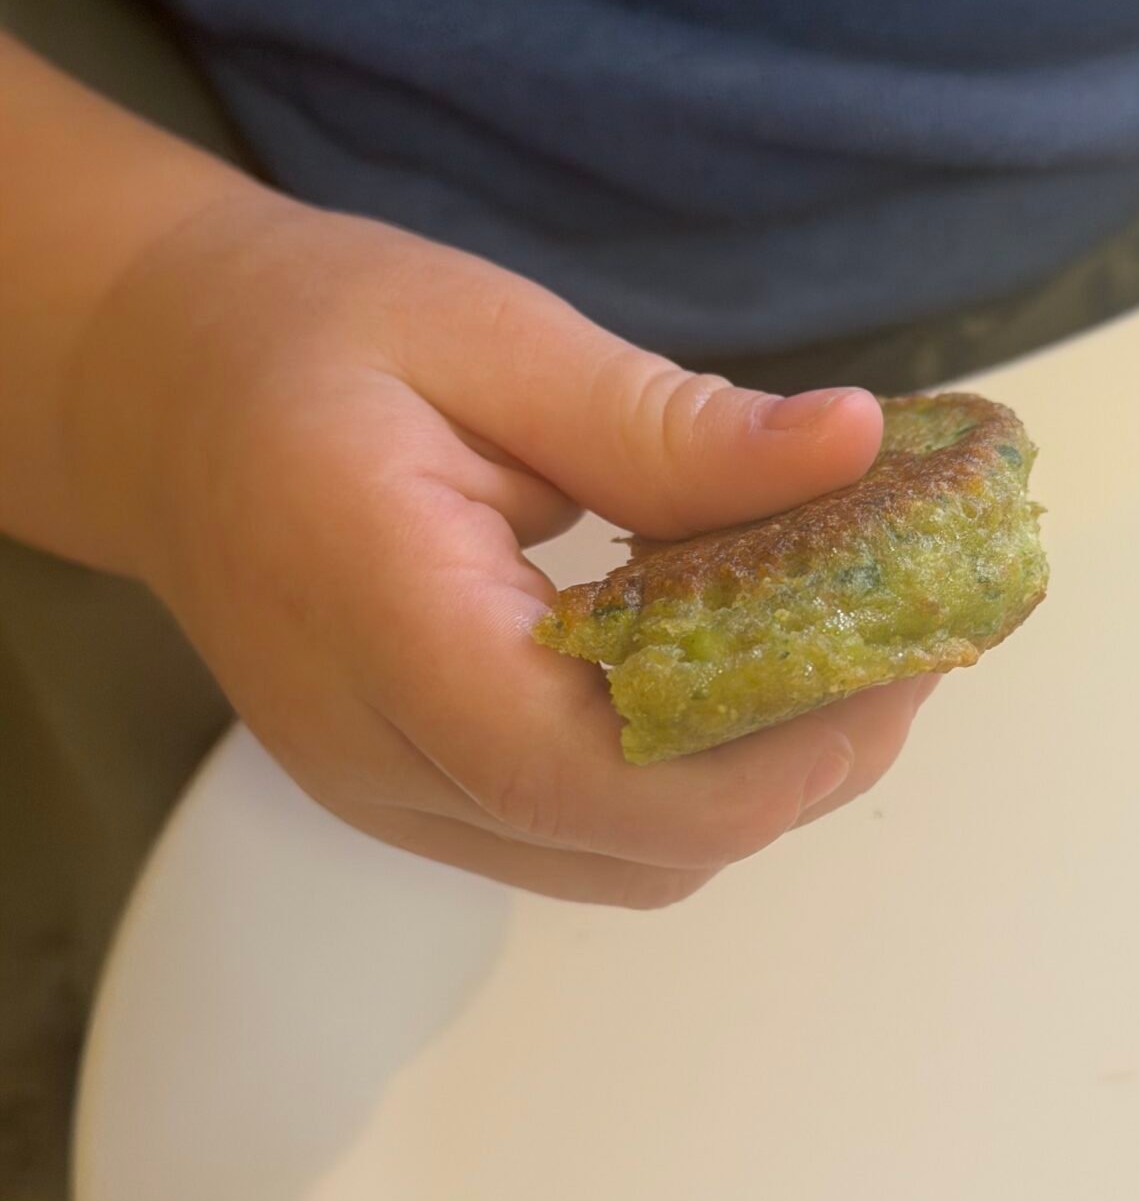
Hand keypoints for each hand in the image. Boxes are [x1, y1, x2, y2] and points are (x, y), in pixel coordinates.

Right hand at [68, 190, 930, 905]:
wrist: (165, 400)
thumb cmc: (309, 340)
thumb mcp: (488, 337)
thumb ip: (664, 422)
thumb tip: (853, 445)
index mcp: (375, 617)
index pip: (587, 768)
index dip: (775, 742)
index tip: (904, 651)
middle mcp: (375, 749)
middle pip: (632, 845)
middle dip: (805, 762)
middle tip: (911, 639)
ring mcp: (390, 793)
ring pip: (625, 862)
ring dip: (761, 781)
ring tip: (846, 652)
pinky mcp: (418, 794)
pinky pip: (587, 833)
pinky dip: (694, 778)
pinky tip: (744, 672)